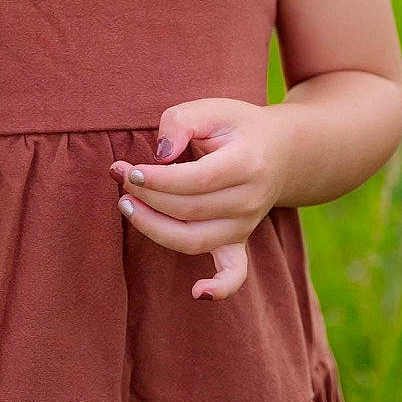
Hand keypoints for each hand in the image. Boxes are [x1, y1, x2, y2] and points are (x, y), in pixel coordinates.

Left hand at [108, 98, 295, 300]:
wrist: (281, 151)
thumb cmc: (237, 127)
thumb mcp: (213, 108)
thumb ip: (181, 122)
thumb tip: (159, 154)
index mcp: (247, 163)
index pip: (198, 180)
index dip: (159, 180)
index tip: (130, 169)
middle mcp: (250, 200)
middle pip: (190, 210)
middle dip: (146, 196)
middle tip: (120, 175)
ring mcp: (245, 225)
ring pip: (195, 240)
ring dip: (154, 228)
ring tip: (125, 205)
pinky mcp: (239, 241)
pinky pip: (235, 273)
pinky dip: (220, 288)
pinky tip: (197, 293)